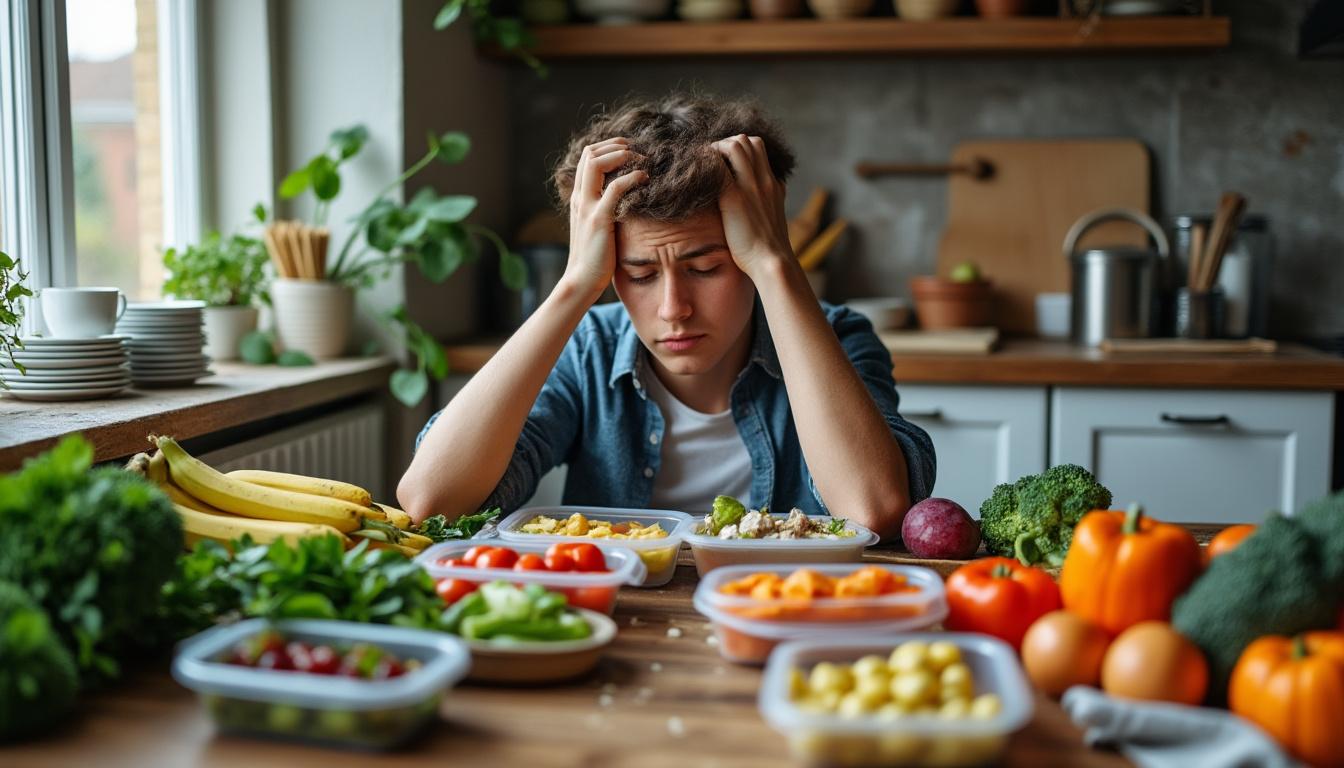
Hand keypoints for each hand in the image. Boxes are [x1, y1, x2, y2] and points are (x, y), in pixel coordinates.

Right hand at [561, 138, 647, 303]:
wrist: (582, 280)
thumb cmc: (595, 256)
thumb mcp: (597, 226)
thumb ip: (605, 208)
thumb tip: (627, 198)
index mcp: (579, 197)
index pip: (587, 157)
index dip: (608, 147)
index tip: (629, 151)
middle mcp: (580, 197)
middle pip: (589, 153)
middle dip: (615, 145)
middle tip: (637, 151)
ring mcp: (587, 207)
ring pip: (595, 162)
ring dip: (621, 155)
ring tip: (641, 160)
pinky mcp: (599, 219)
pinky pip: (615, 188)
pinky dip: (632, 177)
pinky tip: (645, 179)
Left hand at [713, 135, 793, 278]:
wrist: (772, 262)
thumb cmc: (768, 249)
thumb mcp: (772, 218)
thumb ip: (765, 203)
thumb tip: (754, 202)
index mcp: (773, 185)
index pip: (759, 148)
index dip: (739, 148)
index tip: (724, 162)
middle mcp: (764, 180)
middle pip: (748, 140)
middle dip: (726, 144)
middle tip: (711, 162)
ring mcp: (751, 187)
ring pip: (735, 145)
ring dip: (716, 150)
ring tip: (704, 167)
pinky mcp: (735, 198)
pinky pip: (718, 167)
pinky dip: (706, 164)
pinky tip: (697, 176)